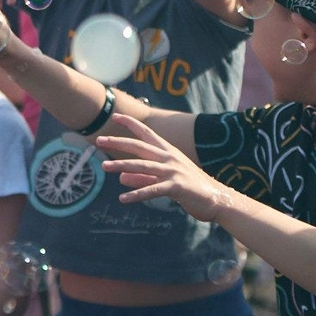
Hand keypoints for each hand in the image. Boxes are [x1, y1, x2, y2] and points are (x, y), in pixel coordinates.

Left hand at [96, 112, 235, 221]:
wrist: (217, 199)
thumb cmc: (189, 188)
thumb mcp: (163, 180)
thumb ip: (142, 178)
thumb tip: (121, 177)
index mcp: (168, 152)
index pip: (147, 133)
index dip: (131, 124)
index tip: (115, 115)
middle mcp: (169, 158)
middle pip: (140, 147)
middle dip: (118, 143)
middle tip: (99, 141)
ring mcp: (173, 171)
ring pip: (143, 166)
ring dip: (122, 166)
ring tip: (104, 167)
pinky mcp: (177, 187)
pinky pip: (152, 190)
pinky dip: (137, 194)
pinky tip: (123, 198)